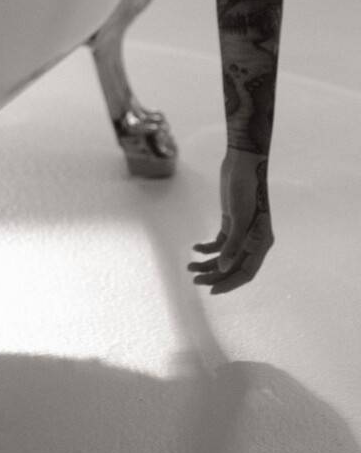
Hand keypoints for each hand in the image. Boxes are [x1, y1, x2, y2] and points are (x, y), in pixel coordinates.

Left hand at [187, 148, 273, 293]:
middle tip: (194, 279)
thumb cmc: (245, 188)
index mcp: (262, 243)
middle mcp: (254, 241)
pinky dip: (208, 248)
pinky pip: (220, 243)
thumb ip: (233, 245)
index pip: (246, 273)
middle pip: (233, 267)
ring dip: (208, 263)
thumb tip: (222, 269)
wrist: (242, 162)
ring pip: (225, 256)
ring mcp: (242, 232)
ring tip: (189, 266)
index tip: (211, 290)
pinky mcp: (231, 222)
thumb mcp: (239, 218)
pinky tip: (195, 248)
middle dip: (214, 275)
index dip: (229, 283)